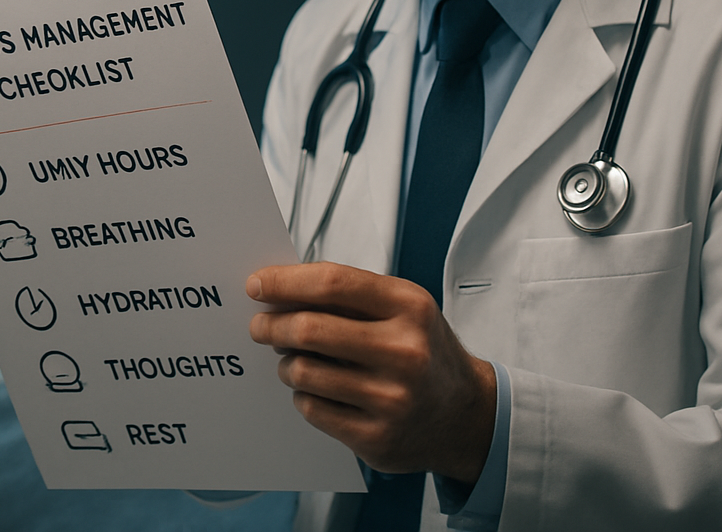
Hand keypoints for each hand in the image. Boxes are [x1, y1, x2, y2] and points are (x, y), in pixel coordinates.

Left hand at [247, 262, 495, 482]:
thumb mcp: (402, 307)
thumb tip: (281, 290)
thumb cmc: (422, 348)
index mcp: (409, 306)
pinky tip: (314, 387)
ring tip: (291, 359)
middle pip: (310, 329)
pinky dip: (302, 394)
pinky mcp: (377, 439)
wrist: (464, 414)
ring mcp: (391, 399)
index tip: (257, 284)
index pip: (333, 283)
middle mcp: (404, 351)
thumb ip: (350, 295)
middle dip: (271, 324)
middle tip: (259, 325)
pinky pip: (312, 409)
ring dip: (286, 363)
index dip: (285, 282)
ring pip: (304, 372)